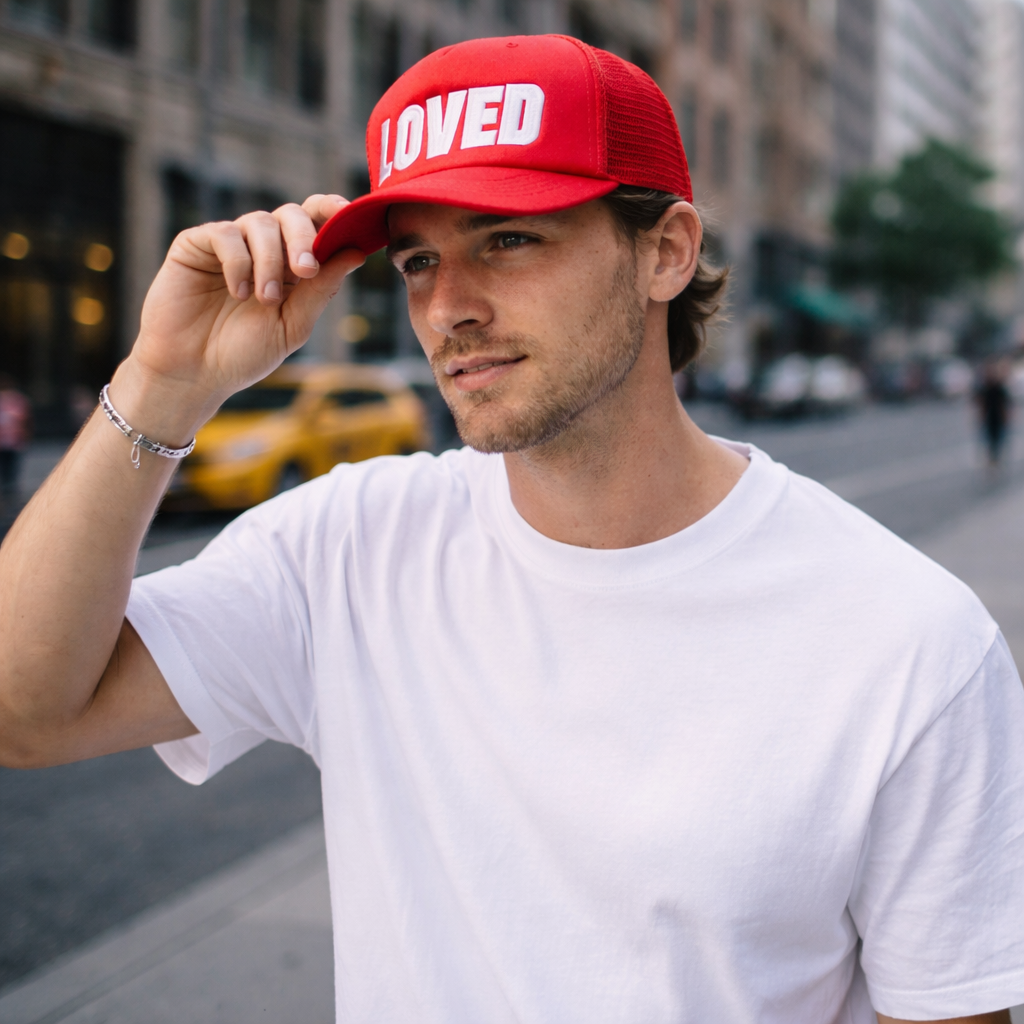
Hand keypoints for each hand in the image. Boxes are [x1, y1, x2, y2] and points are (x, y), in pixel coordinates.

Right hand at [120, 195, 363, 433]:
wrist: (194, 373)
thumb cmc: (244, 353)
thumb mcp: (292, 326)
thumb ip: (321, 289)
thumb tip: (357, 253)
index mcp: (292, 265)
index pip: (317, 223)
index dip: (333, 211)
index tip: (348, 215)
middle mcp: (263, 248)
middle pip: (292, 215)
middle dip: (304, 238)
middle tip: (305, 270)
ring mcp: (230, 243)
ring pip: (260, 223)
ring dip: (270, 262)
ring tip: (264, 300)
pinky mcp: (196, 244)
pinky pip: (225, 234)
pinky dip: (238, 262)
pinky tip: (237, 292)